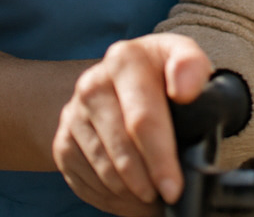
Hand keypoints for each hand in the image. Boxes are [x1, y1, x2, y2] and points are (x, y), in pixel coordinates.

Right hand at [53, 33, 213, 214]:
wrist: (122, 79)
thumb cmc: (161, 74)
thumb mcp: (182, 57)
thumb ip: (191, 66)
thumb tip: (184, 90)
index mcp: (124, 60)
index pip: (142, 118)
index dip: (160, 158)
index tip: (174, 187)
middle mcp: (92, 84)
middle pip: (121, 148)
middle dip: (147, 181)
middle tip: (168, 197)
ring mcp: (73, 114)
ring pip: (103, 169)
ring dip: (130, 192)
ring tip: (153, 195)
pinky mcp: (62, 141)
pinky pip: (85, 180)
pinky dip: (111, 196)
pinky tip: (130, 193)